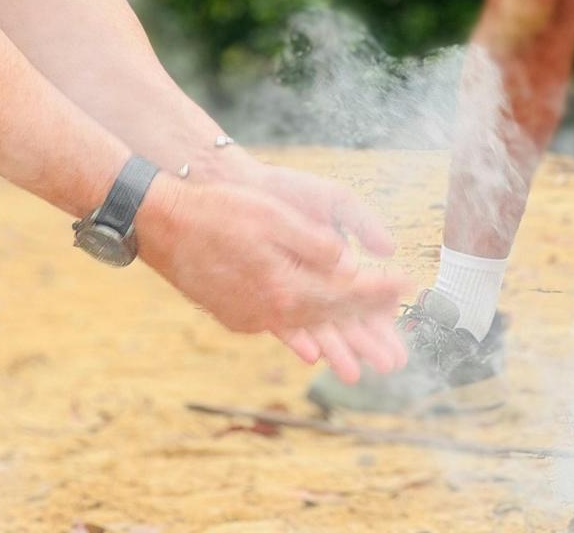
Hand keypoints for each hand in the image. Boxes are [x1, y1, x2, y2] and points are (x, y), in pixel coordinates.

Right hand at [136, 174, 408, 382]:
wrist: (163, 225)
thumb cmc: (221, 212)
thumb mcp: (275, 218)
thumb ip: (315, 246)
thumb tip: (350, 266)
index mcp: (285, 287)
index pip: (345, 294)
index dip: (380, 291)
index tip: (409, 287)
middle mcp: (270, 311)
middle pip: (330, 324)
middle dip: (366, 331)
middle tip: (398, 344)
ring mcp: (250, 318)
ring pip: (305, 330)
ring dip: (336, 342)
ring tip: (364, 362)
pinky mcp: (236, 316)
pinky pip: (280, 328)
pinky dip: (303, 333)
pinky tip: (314, 342)